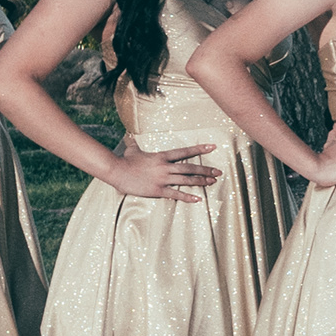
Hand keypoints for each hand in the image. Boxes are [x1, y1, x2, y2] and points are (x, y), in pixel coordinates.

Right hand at [98, 141, 220, 200]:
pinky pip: (175, 194)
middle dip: (206, 170)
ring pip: (186, 180)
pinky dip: (188, 197)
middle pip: (190, 168)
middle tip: (219, 172)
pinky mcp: (157, 190)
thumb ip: (135, 143)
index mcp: (162, 156)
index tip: (213, 147)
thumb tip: (130, 136)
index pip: (185, 152)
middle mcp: (165, 167)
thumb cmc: (125, 160)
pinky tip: (198, 199)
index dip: (200, 149)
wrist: (116, 171)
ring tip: (212, 182)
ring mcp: (162, 179)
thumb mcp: (132, 149)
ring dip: (201, 181)